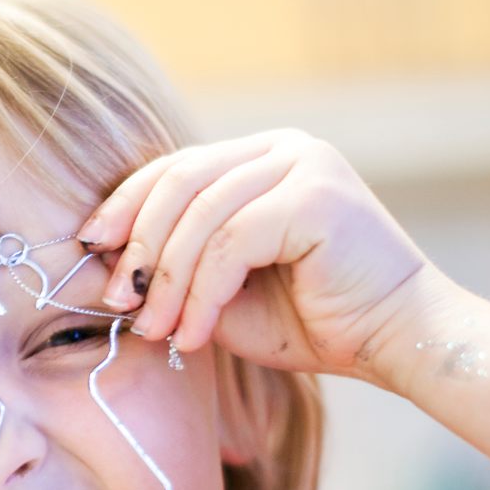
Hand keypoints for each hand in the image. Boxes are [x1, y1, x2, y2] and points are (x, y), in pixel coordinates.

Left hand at [76, 130, 461, 386]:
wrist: (397, 343)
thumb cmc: (314, 321)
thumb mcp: (225, 290)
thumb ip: (176, 266)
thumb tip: (105, 262)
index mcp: (262, 157)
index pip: (174, 168)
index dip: (125, 206)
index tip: (92, 250)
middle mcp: (283, 147)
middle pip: (178, 181)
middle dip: (139, 247)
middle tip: (119, 302)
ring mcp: (304, 163)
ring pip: (200, 215)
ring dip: (168, 281)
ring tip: (156, 331)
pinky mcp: (317, 196)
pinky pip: (231, 241)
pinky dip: (203, 292)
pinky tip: (196, 332)